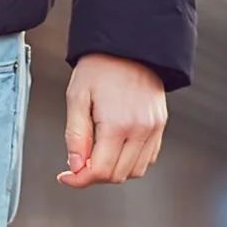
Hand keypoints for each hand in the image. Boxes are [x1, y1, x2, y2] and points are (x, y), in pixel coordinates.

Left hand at [57, 54, 167, 187]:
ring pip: (135, 171)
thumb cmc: (100, 68)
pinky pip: (148, 158)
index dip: (78, 180)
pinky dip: (130, 163)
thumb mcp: (77, 98)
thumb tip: (75, 166)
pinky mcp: (160, 125)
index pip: (100, 171)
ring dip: (113, 172)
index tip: (65, 176)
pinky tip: (114, 151)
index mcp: (118, 124)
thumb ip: (75, 136)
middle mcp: (141, 129)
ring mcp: (154, 128)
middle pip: (116, 176)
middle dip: (93, 177)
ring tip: (95, 157)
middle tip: (77, 165)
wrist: (131, 46)